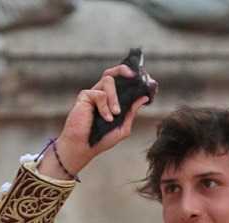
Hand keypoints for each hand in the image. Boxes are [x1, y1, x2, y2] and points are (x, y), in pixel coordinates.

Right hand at [40, 64, 154, 179]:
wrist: (85, 146)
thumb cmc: (101, 139)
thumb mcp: (122, 127)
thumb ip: (131, 112)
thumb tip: (144, 98)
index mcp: (111, 101)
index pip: (120, 83)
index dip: (128, 77)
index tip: (139, 78)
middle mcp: (102, 94)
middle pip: (112, 73)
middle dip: (122, 70)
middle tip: (131, 75)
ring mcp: (93, 94)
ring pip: (108, 81)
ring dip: (114, 97)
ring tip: (115, 113)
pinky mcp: (85, 96)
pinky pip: (100, 94)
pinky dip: (104, 106)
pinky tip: (105, 118)